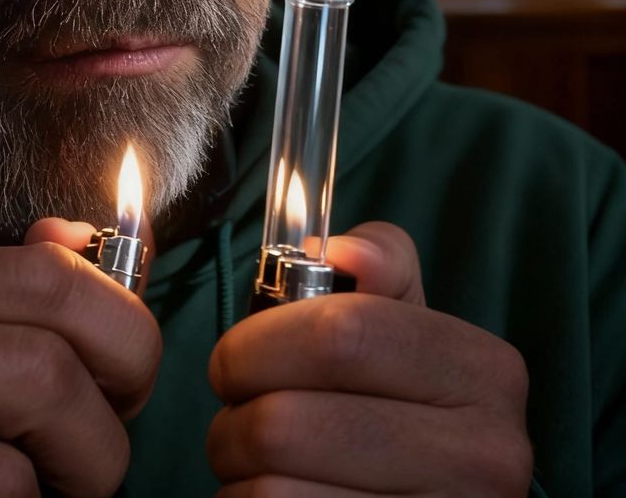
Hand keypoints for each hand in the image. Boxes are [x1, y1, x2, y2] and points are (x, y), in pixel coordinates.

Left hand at [206, 223, 532, 495]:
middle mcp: (487, 457)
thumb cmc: (401, 403)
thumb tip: (343, 249)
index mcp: (483, 373)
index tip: (234, 358)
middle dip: (234, 416)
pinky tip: (273, 496)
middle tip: (234, 414)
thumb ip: (381, 265)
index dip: (259, 343)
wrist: (440, 497)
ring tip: (255, 463)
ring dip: (239, 473)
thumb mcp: (408, 326)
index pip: (339, 336)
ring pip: (273, 489)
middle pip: (289, 423)